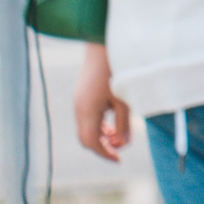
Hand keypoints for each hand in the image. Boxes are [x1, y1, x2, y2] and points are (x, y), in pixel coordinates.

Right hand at [73, 42, 132, 160]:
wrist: (104, 43)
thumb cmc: (117, 70)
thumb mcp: (125, 99)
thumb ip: (124, 123)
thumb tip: (123, 144)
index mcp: (87, 111)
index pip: (91, 142)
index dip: (105, 153)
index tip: (119, 160)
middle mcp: (79, 108)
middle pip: (86, 137)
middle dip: (103, 145)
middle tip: (120, 149)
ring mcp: (79, 100)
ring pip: (87, 127)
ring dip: (102, 134)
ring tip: (119, 135)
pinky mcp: (82, 94)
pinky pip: (88, 116)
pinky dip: (99, 123)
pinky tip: (113, 119)